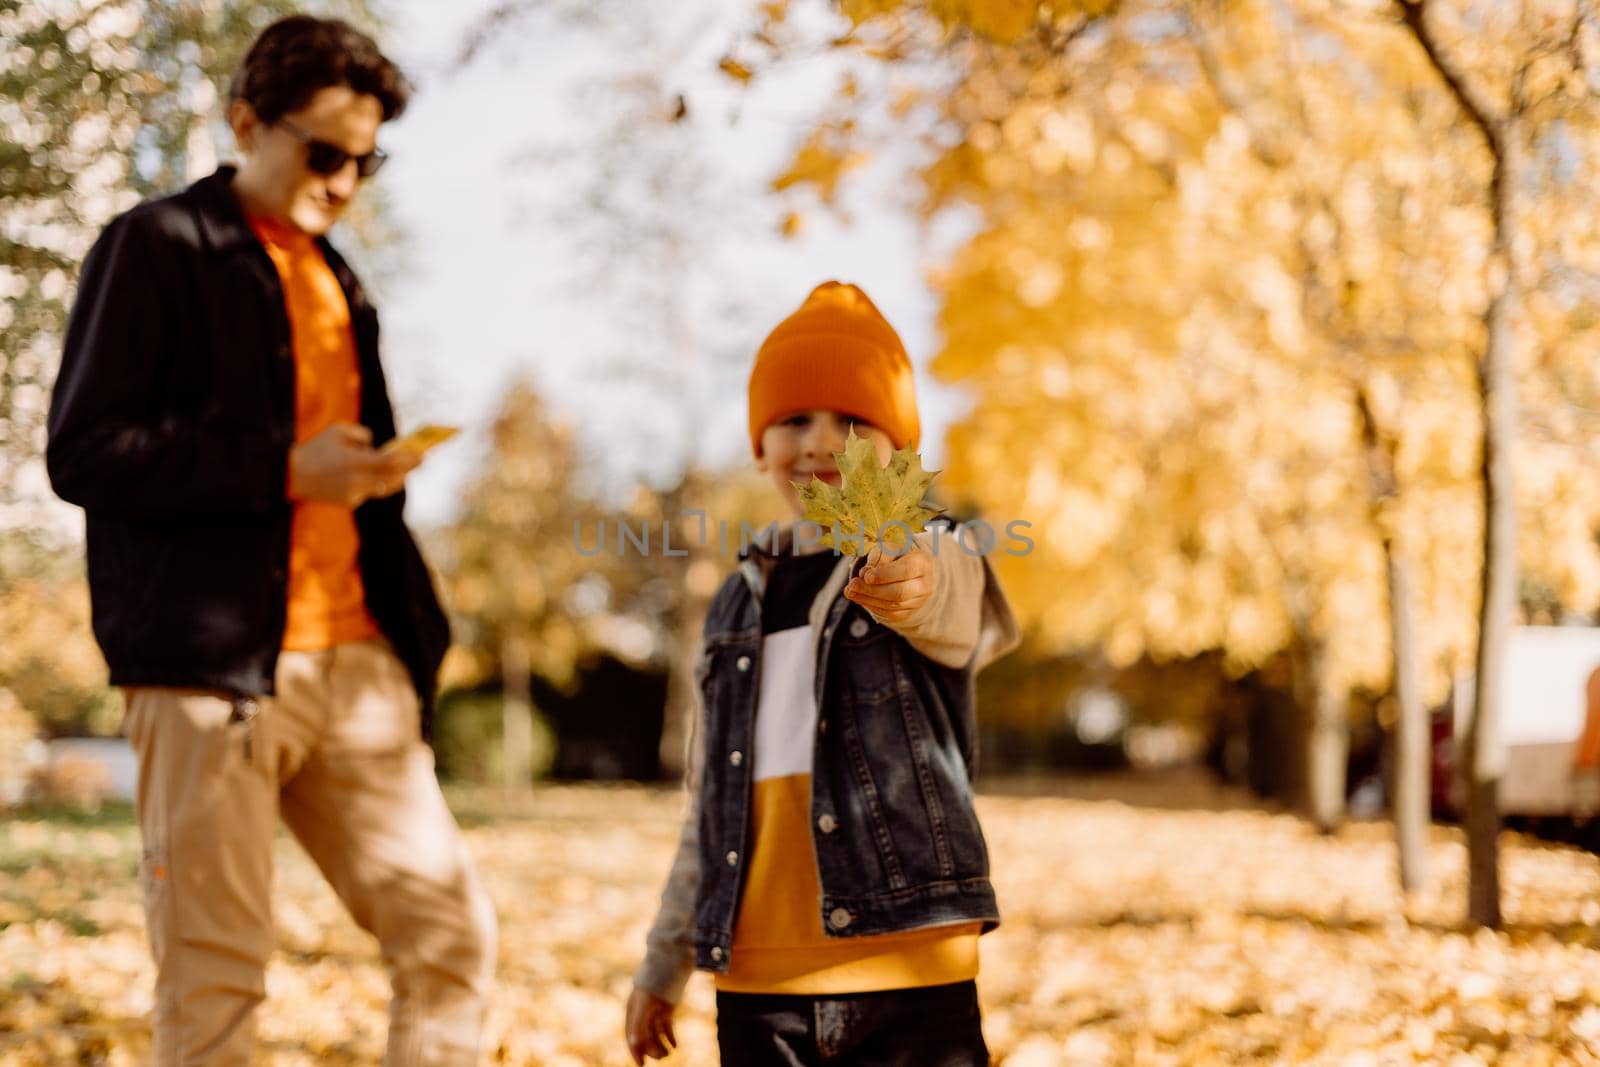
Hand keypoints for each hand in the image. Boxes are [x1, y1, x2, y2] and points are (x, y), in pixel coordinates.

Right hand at [287, 423, 419, 506]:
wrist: (291, 475)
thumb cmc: (316, 448)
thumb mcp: (338, 431)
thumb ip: (362, 435)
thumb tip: (377, 445)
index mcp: (354, 462)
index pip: (390, 463)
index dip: (409, 459)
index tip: (422, 454)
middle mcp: (357, 481)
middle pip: (392, 477)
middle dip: (408, 469)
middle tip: (420, 460)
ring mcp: (354, 494)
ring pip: (384, 487)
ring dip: (396, 478)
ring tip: (406, 468)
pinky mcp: (350, 503)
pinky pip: (369, 491)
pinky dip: (374, 483)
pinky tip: (378, 477)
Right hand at [625, 987, 677, 1063]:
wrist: (666, 971)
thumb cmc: (650, 989)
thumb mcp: (643, 1008)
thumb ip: (637, 1025)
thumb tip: (633, 1043)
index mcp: (632, 1015)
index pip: (632, 1037)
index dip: (635, 1052)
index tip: (641, 1065)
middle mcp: (642, 1016)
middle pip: (645, 1038)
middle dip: (652, 1049)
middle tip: (662, 1057)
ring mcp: (654, 1014)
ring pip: (656, 1035)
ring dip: (661, 1045)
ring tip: (668, 1054)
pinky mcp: (666, 1012)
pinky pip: (666, 1028)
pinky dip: (670, 1037)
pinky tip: (674, 1046)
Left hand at [844, 540, 934, 623]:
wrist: (910, 571)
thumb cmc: (897, 555)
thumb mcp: (889, 548)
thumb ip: (878, 556)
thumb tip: (865, 572)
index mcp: (923, 562)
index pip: (906, 570)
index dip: (885, 574)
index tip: (865, 575)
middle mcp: (925, 584)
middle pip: (899, 592)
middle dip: (872, 590)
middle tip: (852, 585)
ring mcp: (919, 601)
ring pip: (893, 606)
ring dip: (868, 599)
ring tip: (850, 591)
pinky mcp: (909, 613)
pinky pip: (890, 614)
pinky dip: (872, 606)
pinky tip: (859, 598)